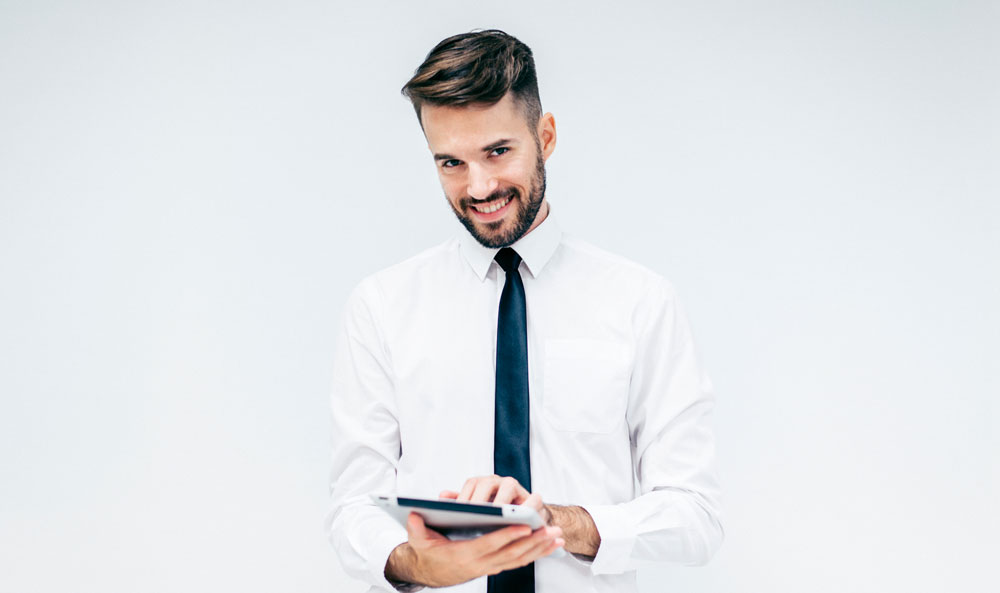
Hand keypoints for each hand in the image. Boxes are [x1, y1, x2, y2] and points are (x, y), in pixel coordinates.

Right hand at [395, 511, 563, 587]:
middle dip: (534, 541)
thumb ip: (416, 528)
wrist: (432, 572)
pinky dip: (538, 554)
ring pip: (520, 559)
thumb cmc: (428, 551)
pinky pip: (521, 561)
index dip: (508, 536)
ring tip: (558, 537)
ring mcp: (491, 567)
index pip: (491, 545)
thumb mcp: (419, 540)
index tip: (525, 526)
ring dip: (541, 549)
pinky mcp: (497, 566)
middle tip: (552, 529)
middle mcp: (481, 564)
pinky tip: (552, 545)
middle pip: (512, 553)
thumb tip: (413, 514)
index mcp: (465, 555)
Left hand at [438, 474, 553, 524]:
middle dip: (480, 499)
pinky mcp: (534, 498)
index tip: (457, 513)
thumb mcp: (476, 511)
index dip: (465, 496)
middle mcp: (499, 482)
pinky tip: (518, 521)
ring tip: (494, 516)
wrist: (524, 522)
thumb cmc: (495, 518)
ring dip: (501, 502)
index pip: (471, 483)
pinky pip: (532, 499)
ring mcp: (516, 488)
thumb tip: (442, 495)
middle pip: (487, 483)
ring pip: (508, 486)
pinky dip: (527, 508)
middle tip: (473, 516)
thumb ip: (461, 503)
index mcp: (483, 483)